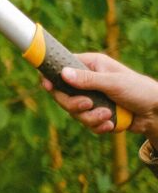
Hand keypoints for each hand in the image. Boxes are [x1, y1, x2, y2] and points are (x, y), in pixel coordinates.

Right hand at [42, 52, 157, 143]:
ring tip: (108, 116)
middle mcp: (87, 81)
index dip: (51, 76)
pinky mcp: (96, 114)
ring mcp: (91, 98)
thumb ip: (87, 80)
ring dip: (90, 117)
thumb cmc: (139, 90)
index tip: (47, 86)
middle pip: (63, 94)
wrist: (156, 113)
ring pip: (74, 112)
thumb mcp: (114, 83)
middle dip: (74, 104)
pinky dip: (98, 126)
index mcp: (90, 66)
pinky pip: (86, 123)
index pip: (62, 67)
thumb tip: (62, 73)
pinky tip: (111, 124)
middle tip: (88, 105)